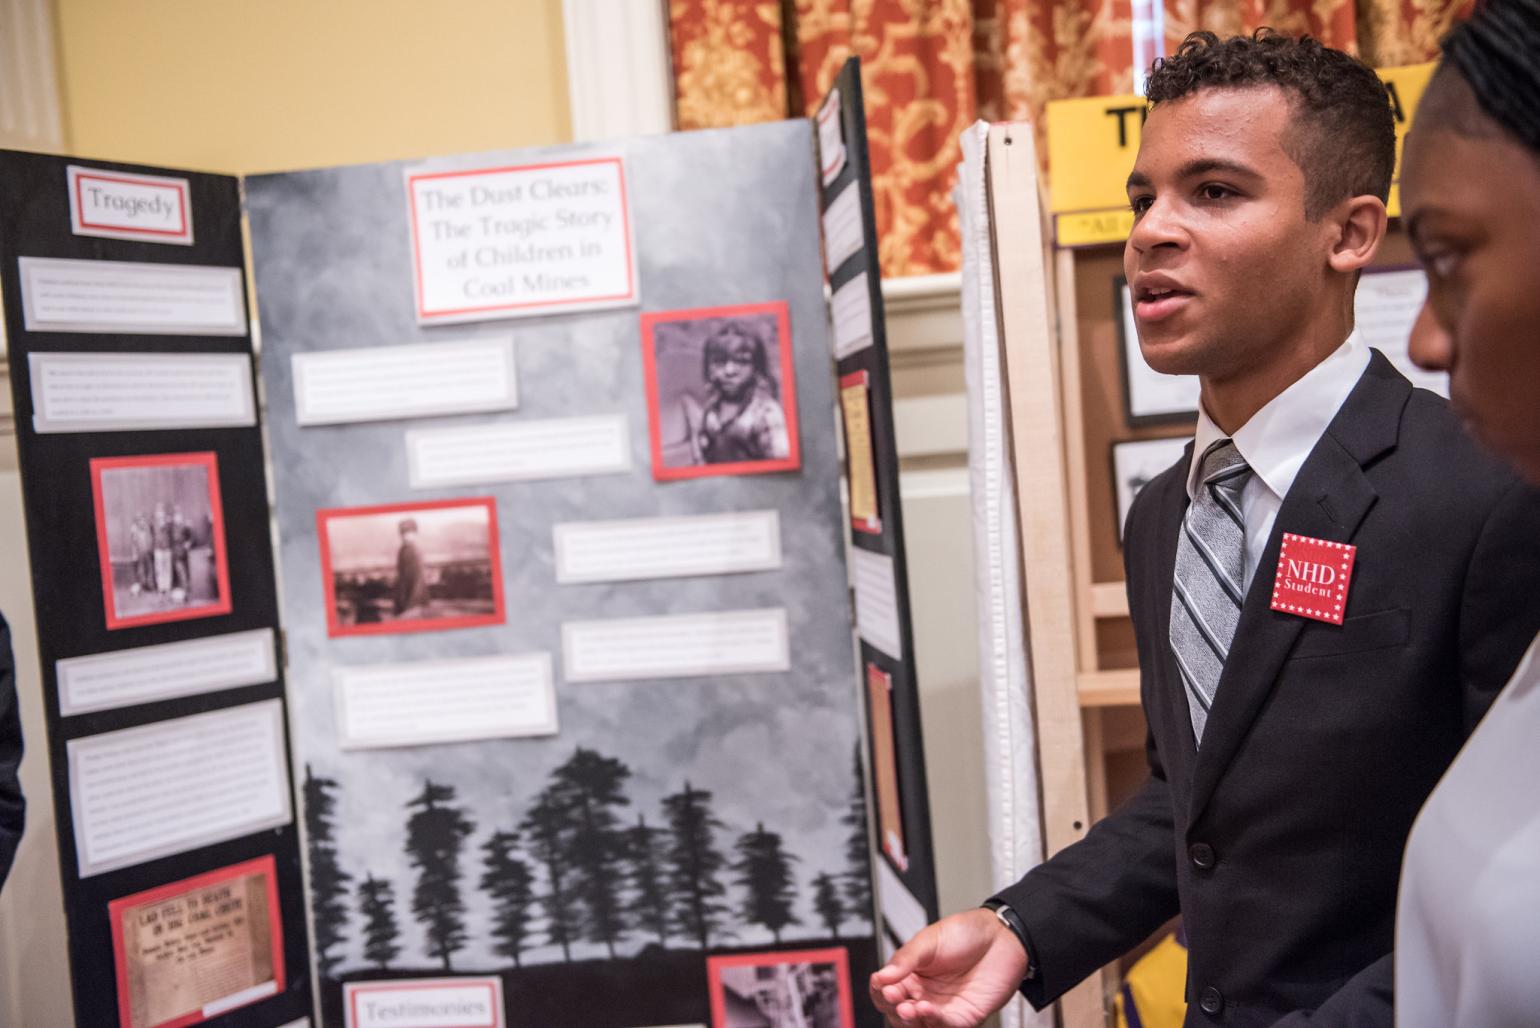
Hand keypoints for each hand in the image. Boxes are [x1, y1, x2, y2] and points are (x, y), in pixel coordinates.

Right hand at [869, 907, 1028, 1026]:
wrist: (1002, 937)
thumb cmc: (966, 933)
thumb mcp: (929, 939)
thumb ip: (905, 959)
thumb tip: (882, 975)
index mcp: (911, 974)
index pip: (886, 990)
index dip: (880, 990)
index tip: (882, 985)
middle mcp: (924, 993)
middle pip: (898, 1012)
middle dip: (893, 1008)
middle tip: (894, 998)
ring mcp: (942, 1007)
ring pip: (918, 1024)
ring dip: (910, 1019)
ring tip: (909, 1008)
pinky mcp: (962, 1018)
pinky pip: (944, 1026)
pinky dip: (933, 1021)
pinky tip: (927, 1009)